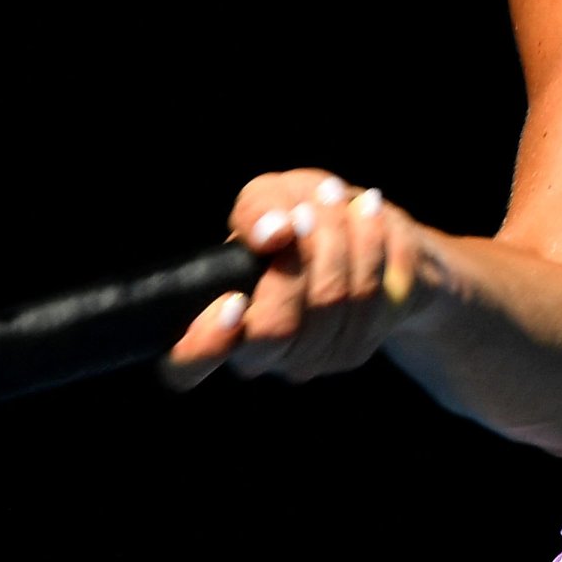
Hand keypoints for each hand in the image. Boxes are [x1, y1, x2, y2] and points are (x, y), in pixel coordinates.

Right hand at [161, 169, 439, 388]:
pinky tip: (370, 213)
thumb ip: (258, 209)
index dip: (206, 344)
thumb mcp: (269, 198)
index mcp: (214, 321)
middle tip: (305, 211)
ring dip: (339, 238)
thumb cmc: (298, 215)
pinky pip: (373, 296)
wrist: (367, 233)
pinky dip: (373, 243)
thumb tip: (271, 232)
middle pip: (276, 328)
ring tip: (337, 196)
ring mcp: (306, 358)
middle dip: (298, 257)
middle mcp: (256, 354)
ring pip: (331, 305)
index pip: (188, 365)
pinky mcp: (352, 350)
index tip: (233, 301)